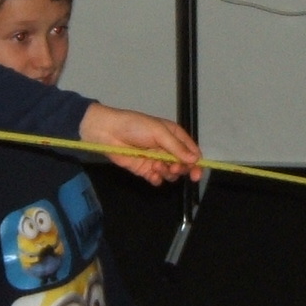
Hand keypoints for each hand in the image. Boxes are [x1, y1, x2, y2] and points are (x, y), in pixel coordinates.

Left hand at [78, 105, 200, 186]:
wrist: (109, 133)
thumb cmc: (136, 127)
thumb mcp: (159, 132)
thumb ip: (177, 147)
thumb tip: (195, 160)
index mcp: (174, 136)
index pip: (191, 151)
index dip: (196, 163)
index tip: (196, 174)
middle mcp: (167, 149)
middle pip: (183, 165)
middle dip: (180, 169)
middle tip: (172, 168)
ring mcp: (156, 160)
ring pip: (171, 173)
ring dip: (167, 173)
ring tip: (156, 166)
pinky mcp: (145, 169)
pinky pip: (157, 179)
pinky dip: (157, 179)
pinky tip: (152, 174)